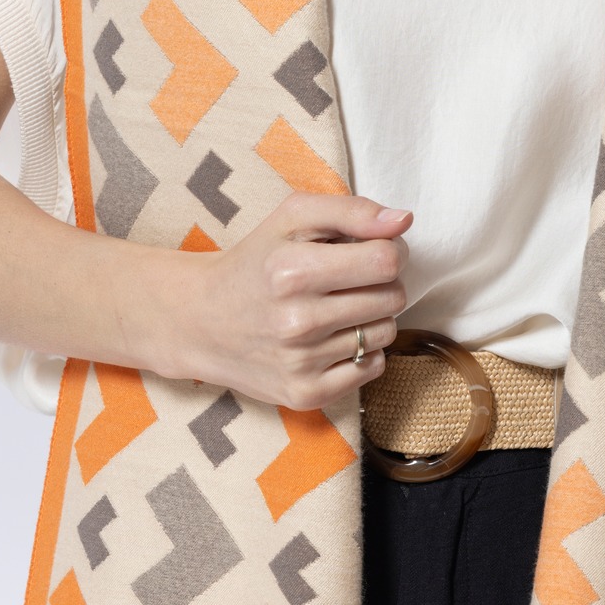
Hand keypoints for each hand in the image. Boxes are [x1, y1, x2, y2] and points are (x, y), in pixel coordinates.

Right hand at [132, 191, 411, 410]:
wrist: (201, 321)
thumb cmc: (256, 261)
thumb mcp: (292, 217)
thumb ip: (351, 210)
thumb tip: (403, 220)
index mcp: (292, 271)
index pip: (386, 260)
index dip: (391, 250)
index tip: (374, 250)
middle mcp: (297, 321)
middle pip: (392, 297)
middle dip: (382, 282)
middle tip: (350, 279)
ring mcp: (301, 363)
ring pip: (386, 333)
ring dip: (372, 316)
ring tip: (337, 307)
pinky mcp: (305, 394)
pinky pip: (373, 368)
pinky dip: (361, 351)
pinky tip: (331, 338)